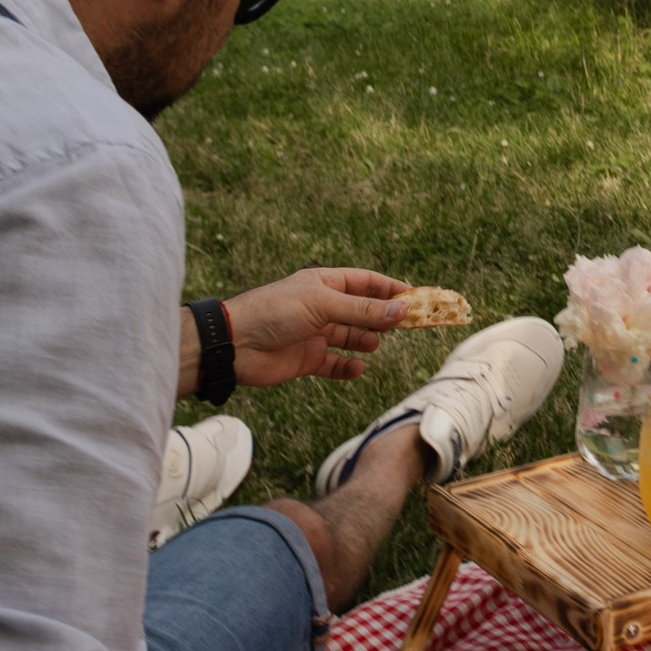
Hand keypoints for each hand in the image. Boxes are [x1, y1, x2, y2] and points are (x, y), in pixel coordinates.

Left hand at [211, 269, 410, 389]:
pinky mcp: (307, 359)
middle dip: (383, 318)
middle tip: (406, 326)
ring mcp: (315, 334)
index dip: (390, 289)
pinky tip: (356, 368)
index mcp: (324, 284)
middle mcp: (322, 307)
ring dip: (366, 341)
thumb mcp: (323, 305)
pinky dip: (348, 367)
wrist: (234, 344)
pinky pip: (336, 364)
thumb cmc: (274, 312)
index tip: (416, 297)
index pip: (366, 282)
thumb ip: (362, 310)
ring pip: (352, 337)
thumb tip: (402, 310)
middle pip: (362, 311)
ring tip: (373, 344)